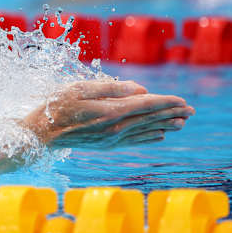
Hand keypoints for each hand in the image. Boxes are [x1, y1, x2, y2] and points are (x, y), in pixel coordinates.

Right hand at [22, 80, 194, 148]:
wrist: (40, 135)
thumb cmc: (55, 106)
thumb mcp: (79, 88)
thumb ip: (110, 87)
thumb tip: (139, 89)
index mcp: (110, 111)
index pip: (146, 104)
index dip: (165, 101)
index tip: (182, 100)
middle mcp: (114, 127)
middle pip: (149, 118)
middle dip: (172, 113)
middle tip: (191, 111)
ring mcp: (111, 138)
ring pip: (145, 130)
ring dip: (166, 125)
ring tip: (183, 122)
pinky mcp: (106, 144)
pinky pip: (134, 140)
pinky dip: (150, 137)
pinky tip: (160, 135)